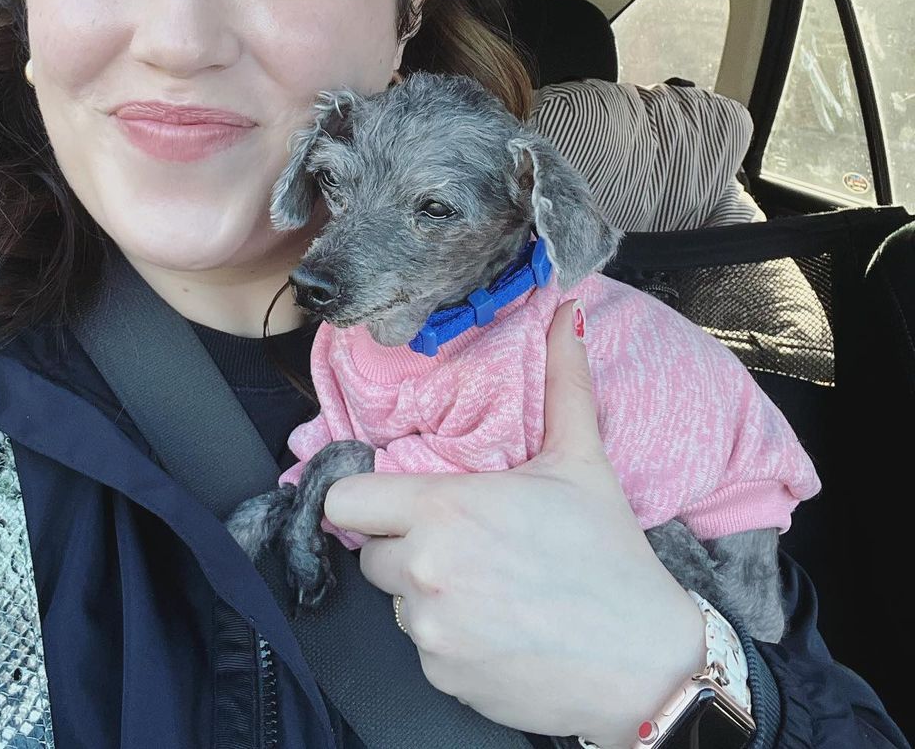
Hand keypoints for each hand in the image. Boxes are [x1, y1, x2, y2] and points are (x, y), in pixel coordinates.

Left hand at [322, 300, 706, 744]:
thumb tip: (565, 311)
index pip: (343, 500)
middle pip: (369, 551)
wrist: (646, 665)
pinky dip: (448, 638)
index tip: (393, 495)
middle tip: (459, 538)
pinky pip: (422, 646)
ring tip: (487, 582)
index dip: (364, 495)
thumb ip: (563, 381)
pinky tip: (497, 625)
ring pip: (395, 600)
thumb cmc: (611, 555)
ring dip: (426, 590)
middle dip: (402, 543)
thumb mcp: (582, 460)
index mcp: (442, 510)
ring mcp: (429, 632)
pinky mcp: (441, 678)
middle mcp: (423, 572)